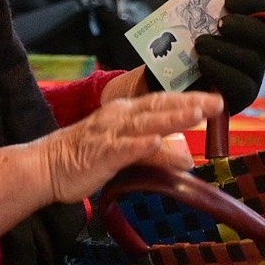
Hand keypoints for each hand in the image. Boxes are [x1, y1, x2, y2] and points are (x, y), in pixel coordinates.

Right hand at [0, 90, 219, 208]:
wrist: (45, 166)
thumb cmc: (86, 157)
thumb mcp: (125, 151)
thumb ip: (154, 150)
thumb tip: (186, 157)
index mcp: (125, 112)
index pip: (162, 101)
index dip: (189, 99)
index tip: (216, 100)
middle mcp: (120, 117)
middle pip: (159, 106)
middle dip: (190, 103)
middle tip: (218, 103)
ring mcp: (110, 134)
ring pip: (146, 122)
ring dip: (173, 117)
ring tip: (198, 114)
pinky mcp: (101, 154)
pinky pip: (123, 148)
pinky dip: (141, 144)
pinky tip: (156, 141)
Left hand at [191, 0, 264, 111]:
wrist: (169, 76)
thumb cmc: (185, 39)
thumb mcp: (195, 16)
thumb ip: (207, 2)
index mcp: (254, 22)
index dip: (256, 1)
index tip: (230, 0)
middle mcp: (261, 49)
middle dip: (246, 27)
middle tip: (221, 24)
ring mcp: (255, 74)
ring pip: (253, 60)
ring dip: (225, 49)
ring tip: (200, 44)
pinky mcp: (243, 96)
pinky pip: (240, 85)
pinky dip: (220, 71)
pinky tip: (202, 63)